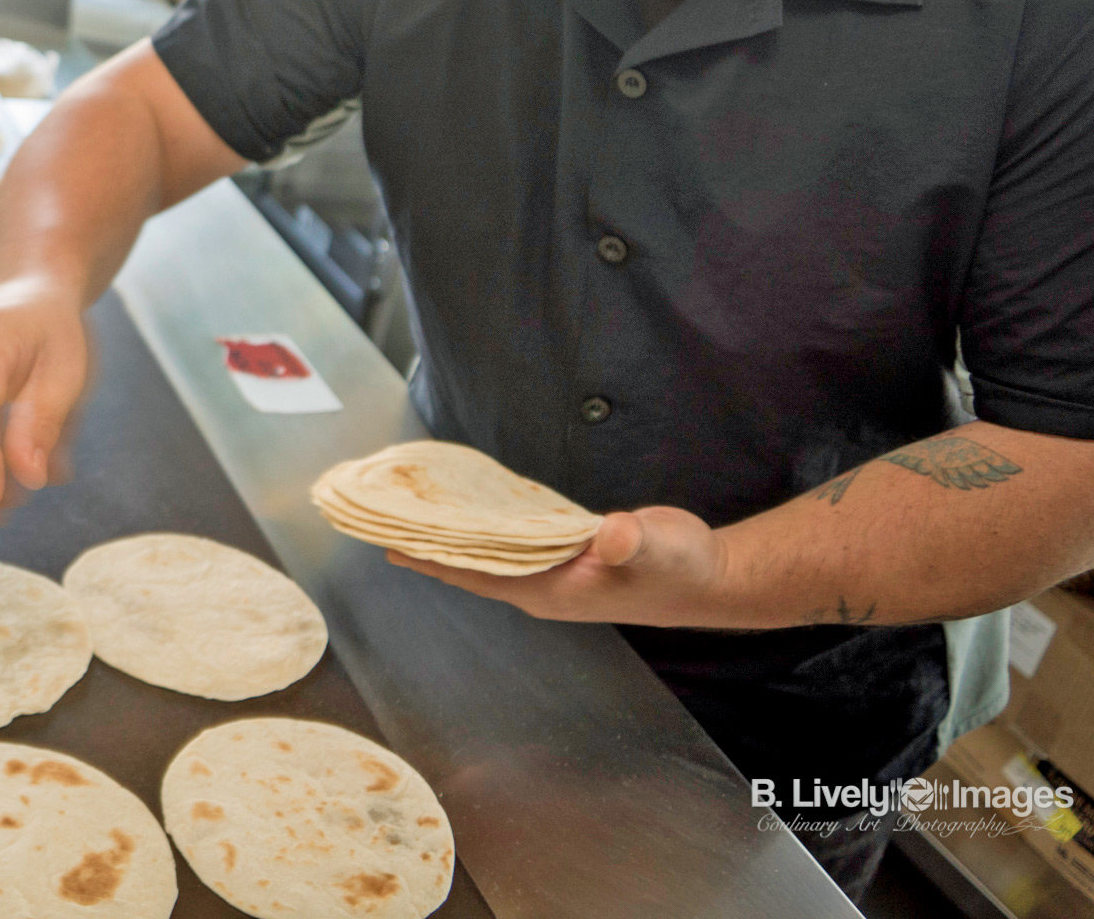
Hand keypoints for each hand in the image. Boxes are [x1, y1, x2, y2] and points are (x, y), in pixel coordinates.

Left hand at [386, 506, 731, 626]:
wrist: (707, 575)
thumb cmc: (679, 568)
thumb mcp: (656, 550)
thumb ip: (631, 542)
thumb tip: (610, 535)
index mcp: (549, 591)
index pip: (475, 575)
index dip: (433, 560)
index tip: (389, 546)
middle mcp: (541, 583)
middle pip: (472, 564)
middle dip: (432, 544)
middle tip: (386, 517)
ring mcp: (552, 569)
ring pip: (490, 551)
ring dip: (455, 533)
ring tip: (414, 508)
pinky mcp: (565, 551)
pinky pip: (512, 537)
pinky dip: (487, 520)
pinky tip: (468, 502)